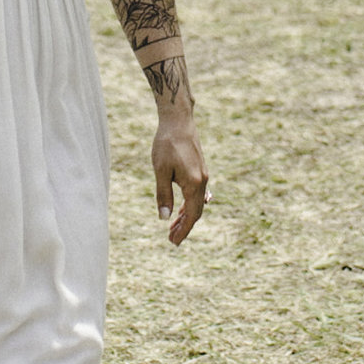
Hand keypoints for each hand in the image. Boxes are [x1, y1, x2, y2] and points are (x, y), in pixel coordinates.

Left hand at [153, 115, 208, 244]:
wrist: (178, 120)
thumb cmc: (167, 144)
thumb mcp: (161, 170)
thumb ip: (163, 195)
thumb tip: (164, 218)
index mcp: (194, 183)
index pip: (191, 215)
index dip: (183, 230)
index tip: (173, 242)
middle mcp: (202, 181)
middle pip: (196, 211)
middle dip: (184, 226)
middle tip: (171, 239)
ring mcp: (203, 174)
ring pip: (196, 202)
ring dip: (185, 216)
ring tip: (173, 226)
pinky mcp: (199, 169)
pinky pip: (197, 193)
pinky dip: (189, 204)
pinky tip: (180, 208)